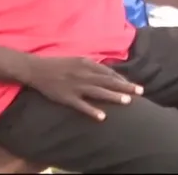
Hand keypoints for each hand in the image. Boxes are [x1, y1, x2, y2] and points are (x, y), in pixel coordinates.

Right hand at [25, 57, 142, 120]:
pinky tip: (102, 117)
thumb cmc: (58, 64)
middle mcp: (83, 74)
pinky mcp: (67, 97)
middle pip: (108, 81)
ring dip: (113, 97)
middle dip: (125, 86)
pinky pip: (82, 105)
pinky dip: (92, 111)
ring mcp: (75, 86)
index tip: (133, 85)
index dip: (122, 79)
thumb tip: (106, 73)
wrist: (37, 69)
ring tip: (127, 102)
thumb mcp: (76, 60)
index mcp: (86, 64)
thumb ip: (91, 66)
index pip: (109, 72)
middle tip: (140, 91)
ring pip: (98, 92)